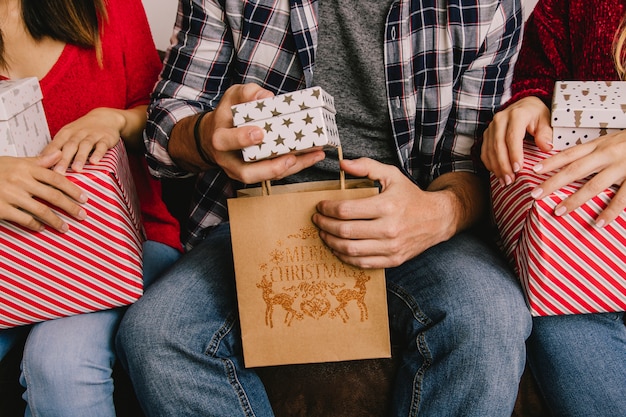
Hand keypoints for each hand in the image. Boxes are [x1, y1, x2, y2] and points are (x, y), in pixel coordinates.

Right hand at [0, 154, 87, 231]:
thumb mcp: (16, 162)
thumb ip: (38, 162)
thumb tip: (60, 155)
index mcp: (26, 167)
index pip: (56, 178)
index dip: (72, 189)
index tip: (84, 198)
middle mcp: (20, 180)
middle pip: (53, 195)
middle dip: (70, 207)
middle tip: (82, 216)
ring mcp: (10, 195)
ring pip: (41, 210)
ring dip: (56, 221)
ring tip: (65, 228)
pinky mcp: (1, 209)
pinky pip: (24, 219)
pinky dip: (35, 225)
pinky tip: (42, 228)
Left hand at [41, 108, 124, 172]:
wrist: (104, 117)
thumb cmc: (83, 130)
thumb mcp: (68, 135)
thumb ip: (57, 148)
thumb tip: (41, 162)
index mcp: (66, 134)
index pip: (55, 145)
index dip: (49, 156)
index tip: (44, 168)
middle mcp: (78, 134)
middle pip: (69, 146)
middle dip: (64, 159)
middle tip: (58, 172)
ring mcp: (92, 135)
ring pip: (85, 146)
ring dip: (80, 157)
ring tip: (76, 169)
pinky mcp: (105, 138)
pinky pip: (102, 145)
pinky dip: (99, 153)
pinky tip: (95, 161)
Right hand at [189, 83, 325, 183]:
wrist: (215, 136)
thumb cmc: (227, 115)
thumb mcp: (232, 97)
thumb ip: (247, 93)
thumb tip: (267, 96)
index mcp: (219, 138)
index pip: (226, 141)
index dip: (241, 139)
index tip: (260, 133)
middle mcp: (229, 160)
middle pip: (246, 172)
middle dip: (270, 168)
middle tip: (291, 157)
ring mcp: (241, 171)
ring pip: (265, 177)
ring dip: (291, 168)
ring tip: (313, 155)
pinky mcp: (255, 174)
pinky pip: (275, 174)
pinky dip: (295, 166)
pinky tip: (313, 156)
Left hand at [311, 158, 455, 268]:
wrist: (437, 219)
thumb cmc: (410, 196)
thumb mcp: (391, 174)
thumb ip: (366, 167)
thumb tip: (342, 164)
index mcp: (387, 206)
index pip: (346, 210)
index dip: (328, 208)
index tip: (320, 205)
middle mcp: (389, 228)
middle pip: (345, 231)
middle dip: (325, 225)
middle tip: (317, 219)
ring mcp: (391, 247)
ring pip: (350, 250)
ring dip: (331, 242)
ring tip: (323, 233)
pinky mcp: (393, 260)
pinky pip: (362, 263)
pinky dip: (345, 257)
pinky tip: (338, 248)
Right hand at [481, 96, 552, 185]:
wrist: (523, 106)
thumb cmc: (536, 115)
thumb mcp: (546, 121)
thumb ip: (546, 134)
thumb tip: (546, 147)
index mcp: (517, 114)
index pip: (512, 137)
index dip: (514, 154)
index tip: (518, 169)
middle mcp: (500, 119)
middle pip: (498, 145)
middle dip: (503, 165)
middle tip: (510, 180)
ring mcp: (491, 127)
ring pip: (489, 150)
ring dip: (496, 167)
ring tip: (504, 181)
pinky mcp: (486, 134)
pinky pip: (484, 151)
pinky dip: (489, 164)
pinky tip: (497, 174)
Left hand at [531, 131, 625, 226]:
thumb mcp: (612, 141)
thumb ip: (594, 152)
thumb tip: (570, 163)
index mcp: (600, 145)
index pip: (570, 153)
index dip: (551, 161)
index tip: (533, 170)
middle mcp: (608, 154)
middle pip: (575, 169)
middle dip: (553, 182)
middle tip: (535, 195)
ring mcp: (622, 166)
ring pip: (595, 185)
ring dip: (575, 199)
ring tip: (558, 211)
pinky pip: (623, 197)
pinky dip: (610, 211)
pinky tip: (598, 223)